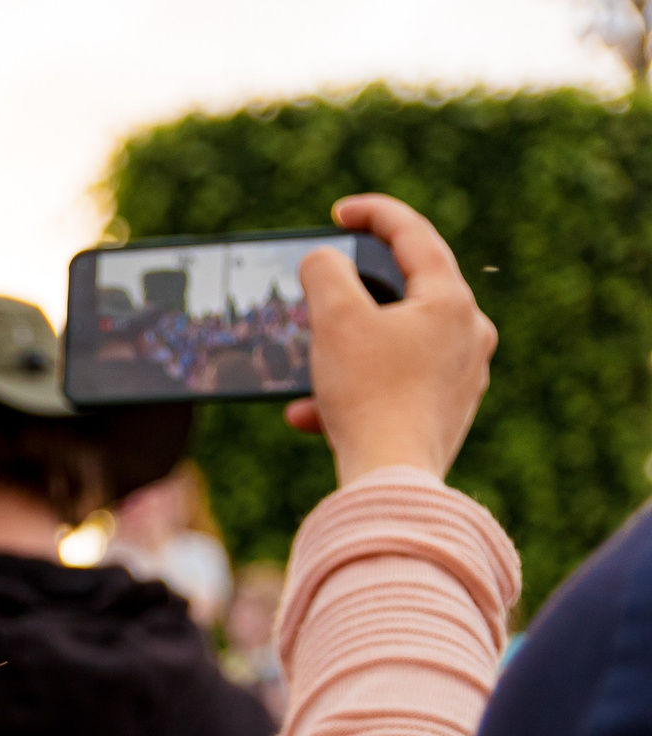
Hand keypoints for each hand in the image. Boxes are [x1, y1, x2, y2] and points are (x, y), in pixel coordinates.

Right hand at [285, 194, 494, 485]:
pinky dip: (352, 391)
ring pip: (395, 344)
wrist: (392, 480)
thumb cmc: (367, 395)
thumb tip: (323, 261)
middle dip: (355, 293)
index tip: (338, 213)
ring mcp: (462, 376)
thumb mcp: (334, 319)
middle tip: (324, 288)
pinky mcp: (445, 413)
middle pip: (407, 291)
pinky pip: (393, 386)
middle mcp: (468, 333)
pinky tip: (310, 414)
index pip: (413, 235)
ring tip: (308, 367)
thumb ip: (324, 273)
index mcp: (450, 301)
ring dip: (345, 352)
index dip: (373, 214)